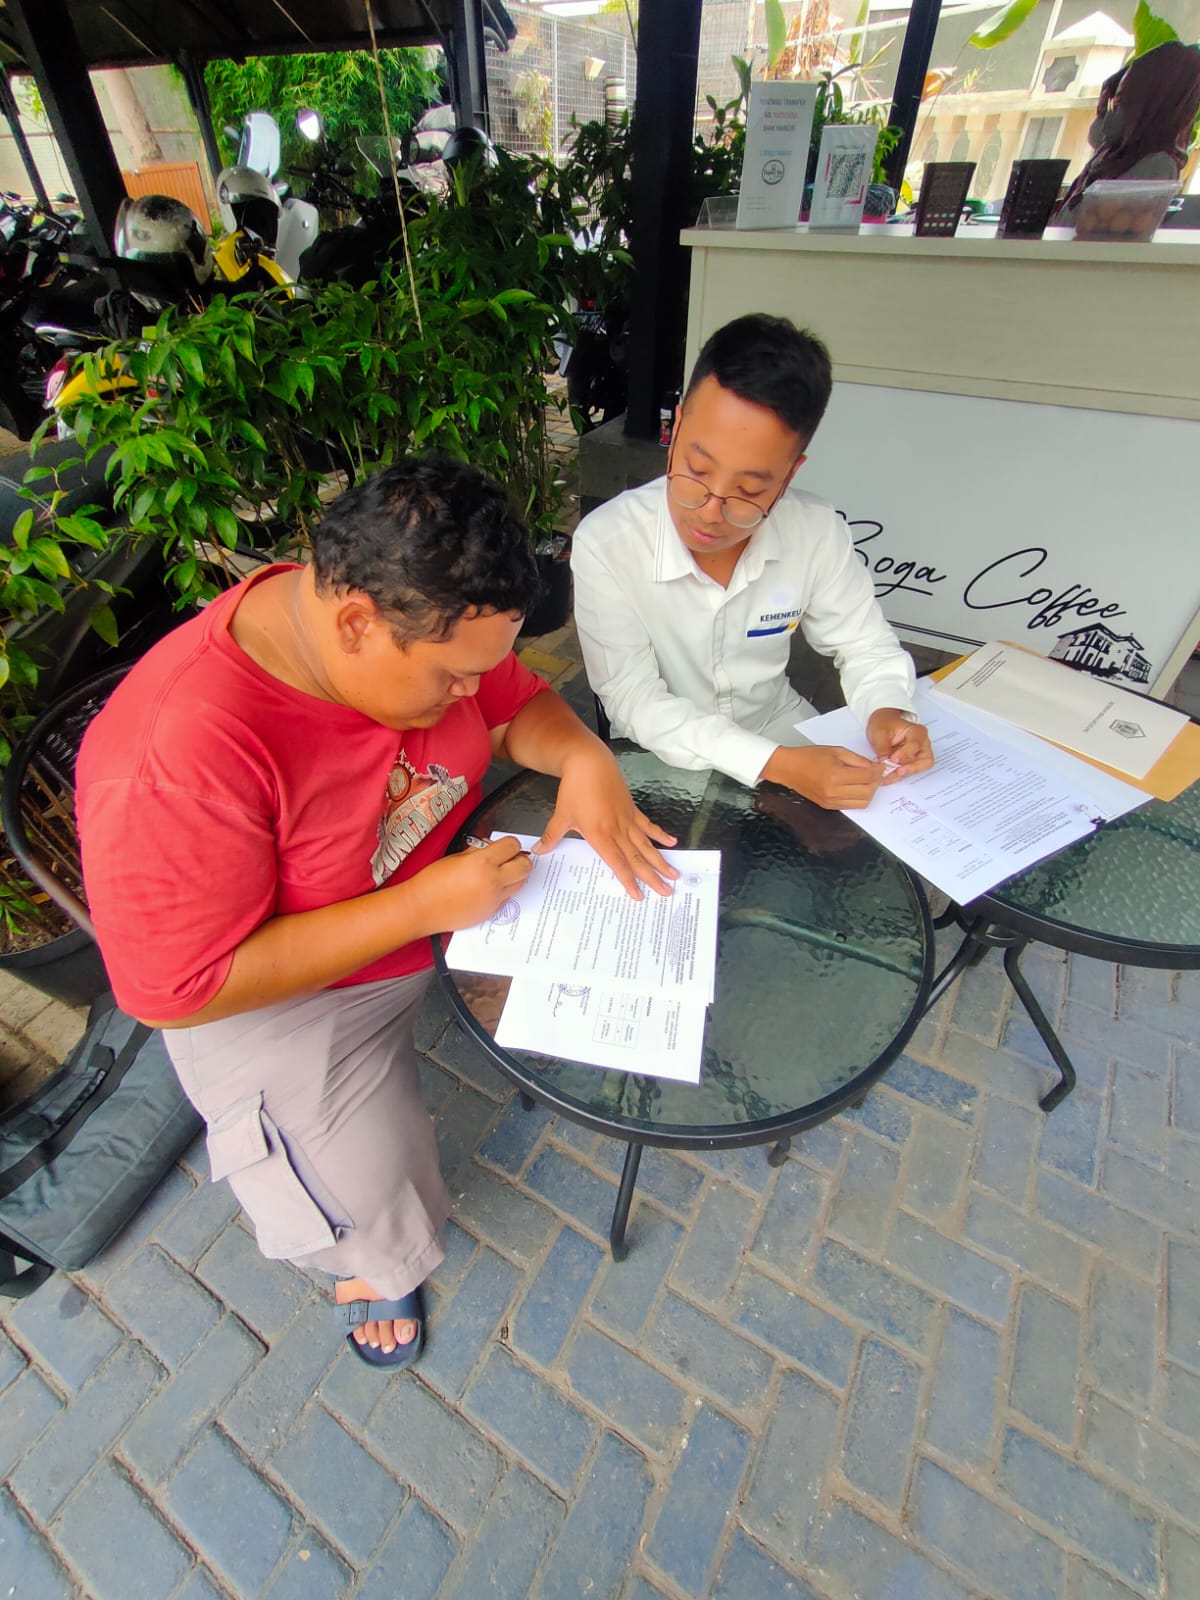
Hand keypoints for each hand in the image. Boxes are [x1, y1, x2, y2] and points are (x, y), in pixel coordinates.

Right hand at [413, 836, 532, 930]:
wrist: (421, 908)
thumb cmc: (432, 881)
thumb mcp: (455, 857)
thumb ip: (477, 851)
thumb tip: (490, 846)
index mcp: (482, 862)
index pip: (513, 846)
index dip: (510, 843)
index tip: (506, 845)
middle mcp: (493, 880)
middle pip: (525, 866)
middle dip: (520, 859)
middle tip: (510, 858)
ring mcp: (494, 898)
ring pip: (521, 882)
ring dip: (515, 875)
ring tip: (500, 873)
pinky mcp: (492, 911)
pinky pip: (508, 897)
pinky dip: (504, 890)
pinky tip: (488, 888)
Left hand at [534, 742, 678, 899]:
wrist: (589, 762)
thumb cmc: (574, 789)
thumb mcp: (562, 814)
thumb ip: (553, 835)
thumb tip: (538, 850)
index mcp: (600, 835)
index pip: (617, 863)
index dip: (629, 881)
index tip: (639, 895)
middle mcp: (617, 830)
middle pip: (638, 858)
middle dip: (652, 877)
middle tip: (667, 892)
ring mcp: (627, 820)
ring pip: (647, 845)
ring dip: (661, 860)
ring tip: (674, 874)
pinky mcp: (632, 809)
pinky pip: (648, 825)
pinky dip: (659, 834)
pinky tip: (672, 842)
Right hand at [762, 744, 884, 809]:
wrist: (789, 768)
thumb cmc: (810, 756)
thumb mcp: (836, 751)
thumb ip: (858, 760)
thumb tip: (875, 767)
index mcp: (836, 775)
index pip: (867, 777)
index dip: (878, 771)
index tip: (881, 766)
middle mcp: (834, 792)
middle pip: (868, 792)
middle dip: (876, 782)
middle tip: (875, 773)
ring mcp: (831, 801)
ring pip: (862, 802)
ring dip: (869, 792)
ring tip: (867, 781)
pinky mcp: (828, 806)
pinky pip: (851, 806)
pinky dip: (859, 798)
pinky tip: (856, 787)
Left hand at [867, 709, 933, 781]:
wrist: (883, 724)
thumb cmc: (884, 724)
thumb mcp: (879, 732)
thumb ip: (882, 748)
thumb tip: (885, 763)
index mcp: (916, 731)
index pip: (915, 745)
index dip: (905, 754)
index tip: (893, 759)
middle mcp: (922, 743)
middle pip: (926, 760)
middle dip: (913, 768)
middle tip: (898, 772)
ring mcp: (919, 753)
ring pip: (920, 768)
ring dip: (905, 773)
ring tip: (890, 776)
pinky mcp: (912, 762)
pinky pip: (910, 771)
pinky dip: (900, 775)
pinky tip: (888, 777)